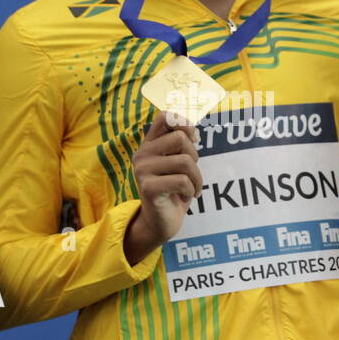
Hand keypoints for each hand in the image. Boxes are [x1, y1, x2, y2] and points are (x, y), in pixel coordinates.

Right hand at [124, 111, 202, 264]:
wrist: (161, 222)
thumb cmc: (173, 190)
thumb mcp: (177, 163)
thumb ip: (181, 145)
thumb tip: (193, 131)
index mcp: (149, 144)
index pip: (164, 117)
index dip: (183, 122)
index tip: (193, 138)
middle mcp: (142, 154)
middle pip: (180, 138)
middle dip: (194, 156)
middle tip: (191, 173)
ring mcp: (143, 171)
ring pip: (185, 161)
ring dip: (196, 178)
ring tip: (190, 188)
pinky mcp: (149, 188)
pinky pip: (182, 181)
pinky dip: (191, 191)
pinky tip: (184, 197)